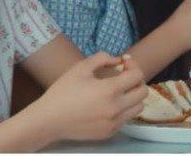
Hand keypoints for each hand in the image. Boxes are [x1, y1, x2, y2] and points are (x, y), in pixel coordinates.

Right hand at [33, 52, 147, 141]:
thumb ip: (102, 58)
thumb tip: (119, 60)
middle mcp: (116, 108)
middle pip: (143, 92)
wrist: (47, 120)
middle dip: (136, 80)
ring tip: (119, 91)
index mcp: (110, 90)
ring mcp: (114, 122)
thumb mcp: (80, 68)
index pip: (138, 75)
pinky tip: (109, 104)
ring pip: (138, 107)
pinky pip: (126, 118)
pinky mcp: (109, 132)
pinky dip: (124, 109)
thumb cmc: (62, 92)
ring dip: (133, 96)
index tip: (124, 63)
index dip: (133, 65)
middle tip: (124, 76)